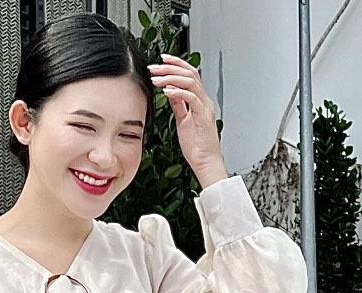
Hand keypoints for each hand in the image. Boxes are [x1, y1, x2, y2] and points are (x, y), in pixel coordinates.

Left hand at [148, 53, 227, 185]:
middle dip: (171, 67)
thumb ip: (179, 105)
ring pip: (191, 82)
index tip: (161, 62)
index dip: (176, 65)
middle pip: (190, 73)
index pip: (189, 75)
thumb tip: (170, 92)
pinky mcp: (203, 116)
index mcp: (199, 101)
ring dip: (171, 77)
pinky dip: (178, 92)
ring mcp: (205, 107)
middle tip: (155, 66)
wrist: (205, 163)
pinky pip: (191, 98)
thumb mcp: (183, 121)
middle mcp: (204, 101)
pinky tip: (167, 91)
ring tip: (157, 78)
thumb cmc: (196, 147)